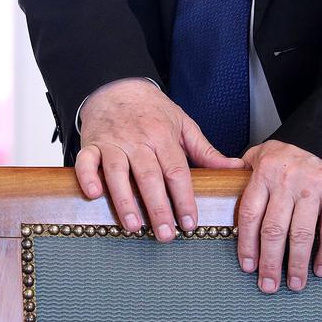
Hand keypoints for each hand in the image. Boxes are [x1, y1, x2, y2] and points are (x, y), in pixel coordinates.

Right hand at [75, 78, 243, 240]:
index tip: (189, 223)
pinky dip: (87, 177)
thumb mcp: (183, 124)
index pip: (176, 171)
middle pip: (149, 176)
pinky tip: (94, 195)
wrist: (116, 86)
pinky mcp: (91, 144)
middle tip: (165, 235)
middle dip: (158, 208)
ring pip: (118, 172)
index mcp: (162, 135)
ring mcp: (112, 142)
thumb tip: (235, 169)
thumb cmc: (152, 110)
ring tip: (134, 227)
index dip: (184, 199)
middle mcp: (137, 140)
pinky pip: (86, 161)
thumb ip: (206, 151)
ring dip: (124, 201)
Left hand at [237, 140, 321, 292]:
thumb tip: (225, 182)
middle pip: (274, 230)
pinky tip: (320, 269)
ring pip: (301, 234)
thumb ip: (246, 170)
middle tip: (267, 285)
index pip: (249, 213)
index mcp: (265, 173)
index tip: (247, 265)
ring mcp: (312, 189)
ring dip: (297, 263)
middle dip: (269, 262)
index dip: (247, 243)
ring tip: (294, 284)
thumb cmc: (295, 146)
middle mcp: (286, 182)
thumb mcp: (264, 151)